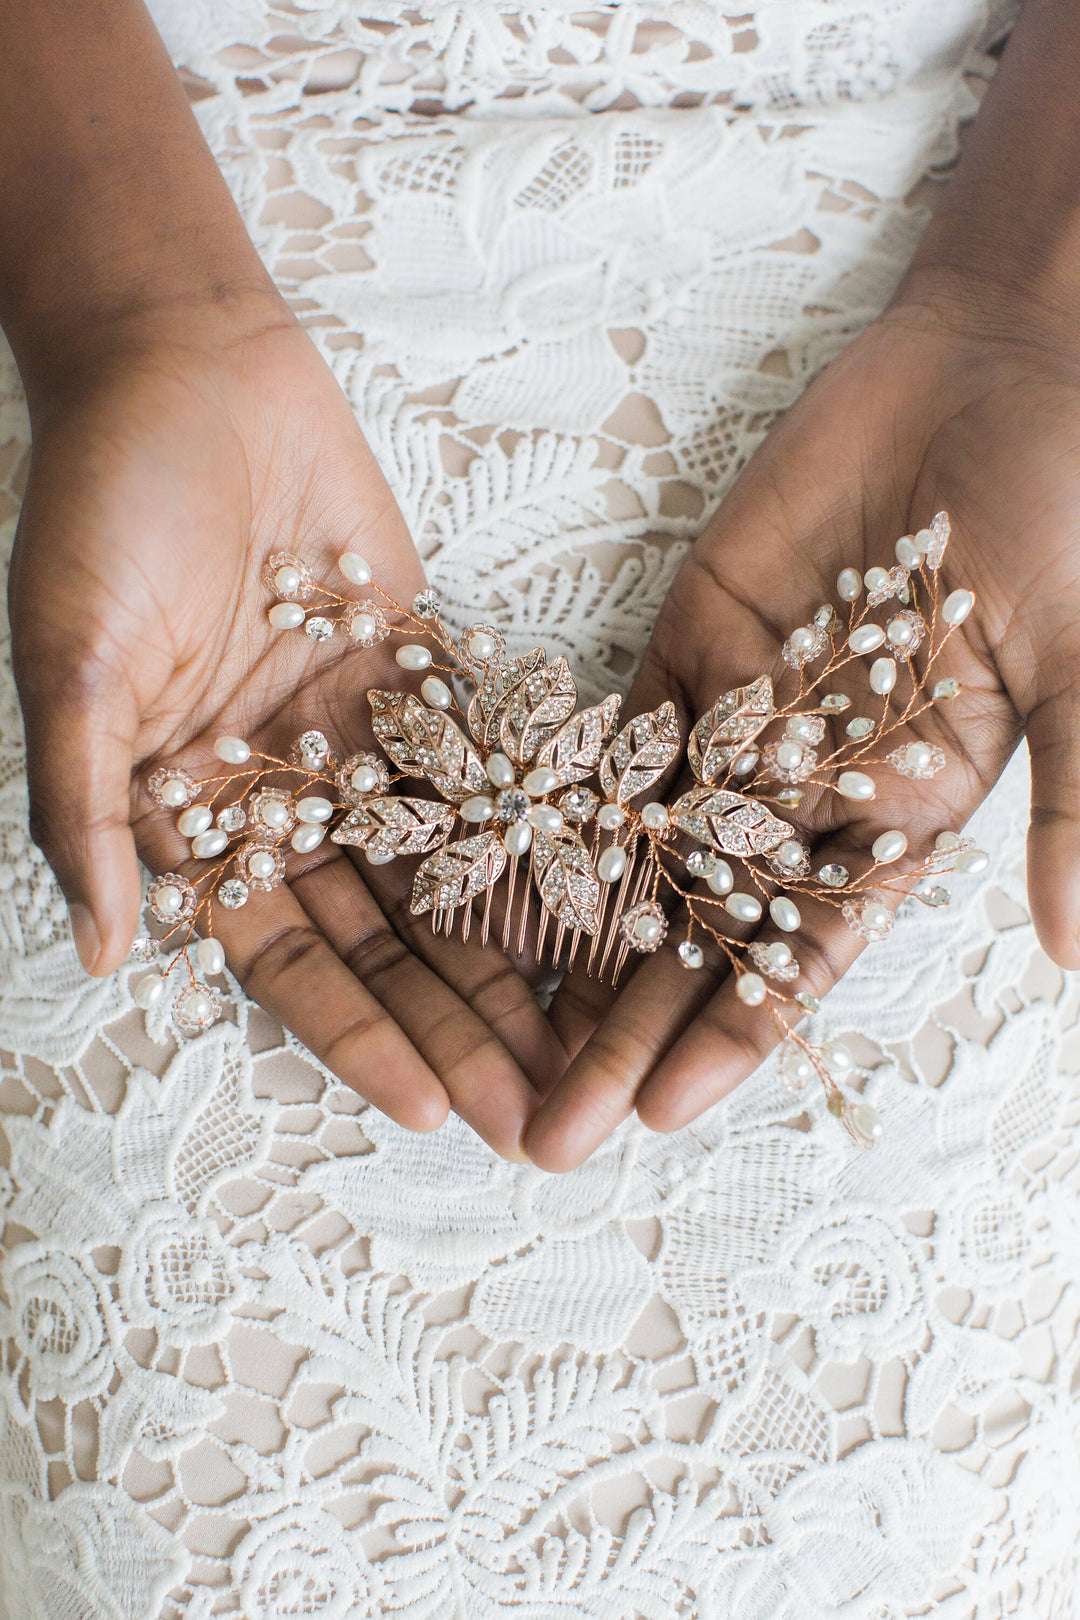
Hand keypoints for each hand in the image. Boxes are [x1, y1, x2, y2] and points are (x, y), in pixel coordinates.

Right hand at [9, 299, 565, 1157]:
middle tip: (542, 1115)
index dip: (359, 1038)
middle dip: (458, 1029)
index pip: (288, 962)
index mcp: (197, 819)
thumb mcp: (76, 663)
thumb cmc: (108, 510)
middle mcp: (286, 801)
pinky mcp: (425, 682)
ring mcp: (361, 746)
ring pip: (450, 878)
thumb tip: (98, 950)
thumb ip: (88, 806)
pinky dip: (541, 839)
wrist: (192, 367)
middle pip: (386, 944)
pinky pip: (488, 778)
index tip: (435, 1112)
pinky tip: (606, 901)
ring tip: (589, 1038)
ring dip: (513, 961)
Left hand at [525, 278, 1079, 1168]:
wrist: (999, 371)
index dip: (737, 1030)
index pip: (804, 952)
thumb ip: (1076, 803)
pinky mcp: (686, 645)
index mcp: (903, 816)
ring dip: (568, 940)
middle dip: (625, 1026)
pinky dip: (553, 801)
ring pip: (637, 852)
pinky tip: (484, 870)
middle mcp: (806, 791)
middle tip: (544, 1129)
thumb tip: (1077, 953)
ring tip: (492, 1030)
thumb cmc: (1069, 515)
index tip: (665, 1111)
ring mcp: (736, 720)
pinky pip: (610, 738)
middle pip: (698, 930)